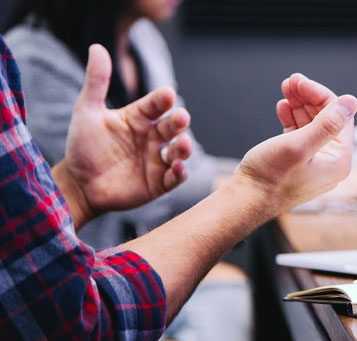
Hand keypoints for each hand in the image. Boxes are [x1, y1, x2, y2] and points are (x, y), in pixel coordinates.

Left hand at [54, 44, 192, 227]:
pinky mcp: (158, 183)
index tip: (167, 95)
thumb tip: (97, 47)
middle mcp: (152, 137)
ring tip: (183, 145)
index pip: (156, 104)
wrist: (78, 184)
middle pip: (172, 126)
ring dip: (184, 148)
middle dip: (179, 122)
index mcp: (139, 118)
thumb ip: (96, 82)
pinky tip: (178, 167)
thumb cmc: (83, 146)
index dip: (162, 100)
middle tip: (181, 117)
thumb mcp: (87, 112)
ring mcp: (157, 160)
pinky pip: (174, 177)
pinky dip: (180, 173)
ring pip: (179, 151)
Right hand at [232, 76, 356, 213]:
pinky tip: (283, 107)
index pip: (339, 116)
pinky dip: (293, 119)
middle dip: (308, 97)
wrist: (245, 200)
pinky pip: (301, 134)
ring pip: (312, 124)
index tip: (299, 81)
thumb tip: (351, 102)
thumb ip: (327, 124)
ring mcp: (315, 163)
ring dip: (299, 105)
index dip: (320, 95)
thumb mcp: (299, 145)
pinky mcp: (298, 163)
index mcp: (339, 161)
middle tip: (290, 81)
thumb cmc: (270, 178)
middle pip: (326, 118)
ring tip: (285, 89)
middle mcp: (331, 163)